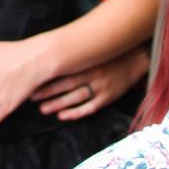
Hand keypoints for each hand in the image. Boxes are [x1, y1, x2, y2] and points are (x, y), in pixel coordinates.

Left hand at [34, 48, 148, 120]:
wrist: (135, 60)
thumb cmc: (109, 55)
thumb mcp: (93, 52)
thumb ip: (76, 55)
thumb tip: (53, 57)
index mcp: (88, 62)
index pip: (63, 70)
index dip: (48, 77)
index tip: (32, 82)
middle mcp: (93, 74)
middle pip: (67, 84)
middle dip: (48, 92)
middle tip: (32, 97)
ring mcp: (101, 87)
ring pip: (76, 97)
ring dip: (59, 104)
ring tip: (43, 109)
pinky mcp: (108, 97)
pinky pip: (90, 107)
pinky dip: (76, 113)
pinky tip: (62, 116)